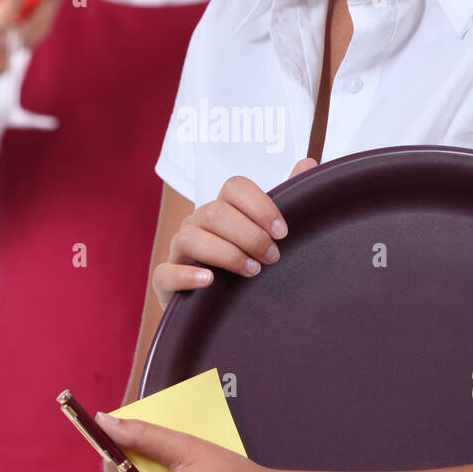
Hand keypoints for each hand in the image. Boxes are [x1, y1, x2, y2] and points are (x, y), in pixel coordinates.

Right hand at [153, 157, 318, 309]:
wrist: (222, 310)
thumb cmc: (247, 265)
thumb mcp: (268, 234)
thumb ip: (288, 199)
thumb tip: (308, 162)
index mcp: (222, 209)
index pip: (234, 187)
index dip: (261, 205)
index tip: (283, 232)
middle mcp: (196, 224)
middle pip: (215, 212)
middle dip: (249, 235)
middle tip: (272, 257)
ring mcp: (178, 251)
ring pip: (189, 237)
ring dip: (226, 254)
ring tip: (252, 272)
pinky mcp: (165, 282)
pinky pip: (165, 273)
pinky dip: (186, 275)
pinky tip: (210, 281)